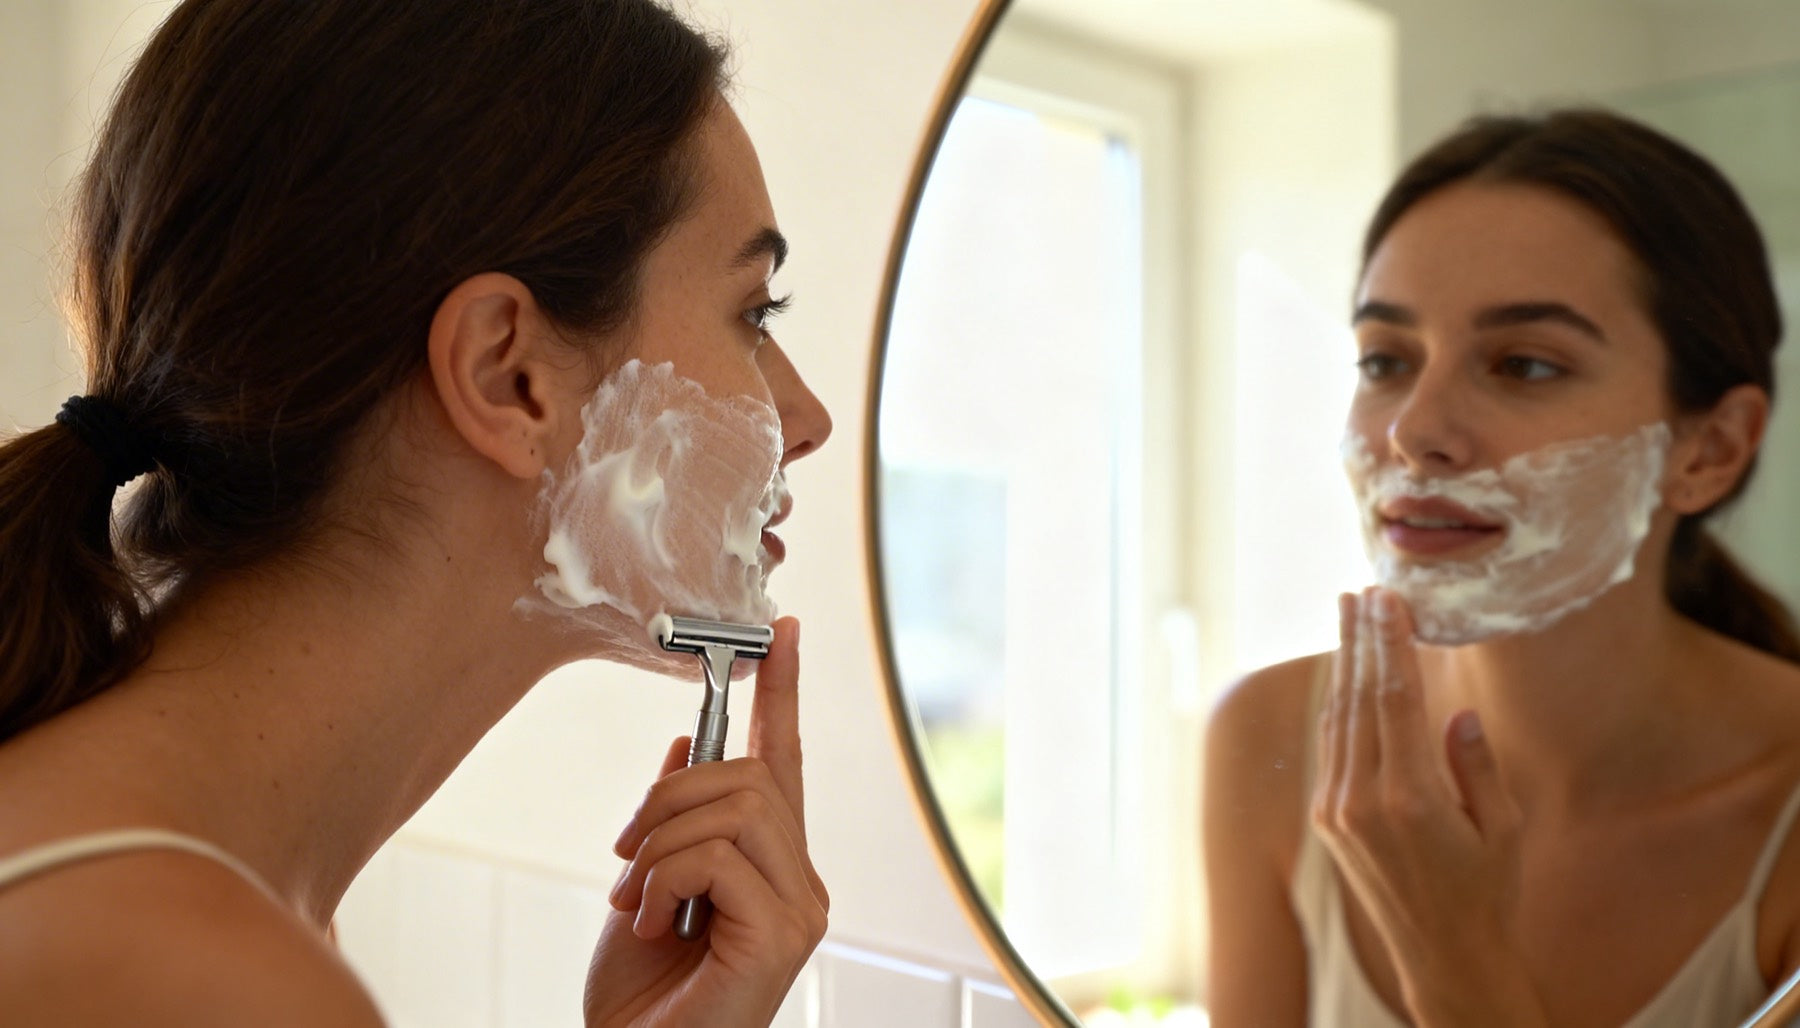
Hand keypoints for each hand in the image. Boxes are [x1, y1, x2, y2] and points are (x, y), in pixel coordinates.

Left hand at [584, 616, 828, 1027]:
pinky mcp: (784, 933)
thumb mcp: (645, 884)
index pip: (785, 760)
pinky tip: (655, 924)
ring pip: (733, 807)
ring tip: (637, 900)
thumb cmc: (641, 997)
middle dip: (667, 798)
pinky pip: (718, 856)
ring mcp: (800, 907)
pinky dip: (666, 880)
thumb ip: (675, 819)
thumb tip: (684, 744)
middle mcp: (801, 880)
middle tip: (625, 854)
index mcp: (773, 863)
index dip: (784, 693)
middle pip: (747, 775)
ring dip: (659, 845)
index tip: (785, 631)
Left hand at [1312, 589, 1543, 1026]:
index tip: (1388, 599)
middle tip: (1363, 590)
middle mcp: (1361, 801)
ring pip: (1339, 719)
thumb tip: (1454, 712)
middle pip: (1358, 699)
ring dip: (1344, 664)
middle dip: (1360, 639)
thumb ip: (1477, 765)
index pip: (1394, 699)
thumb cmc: (1488, 891)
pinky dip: (1341, 704)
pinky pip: (1333, 746)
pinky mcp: (1327, 819)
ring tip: (1349, 615)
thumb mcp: (1504, 828)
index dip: (1389, 644)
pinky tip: (1347, 673)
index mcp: (1410, 799)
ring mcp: (1337, 810)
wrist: (1443, 956)